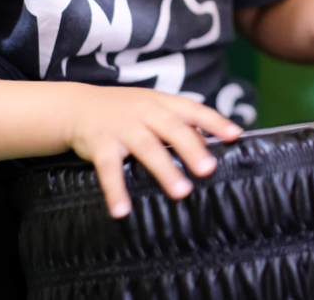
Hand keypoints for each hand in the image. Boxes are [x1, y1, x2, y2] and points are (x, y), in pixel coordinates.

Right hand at [65, 85, 242, 217]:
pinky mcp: (100, 144)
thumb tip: (210, 142)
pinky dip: (115, 190)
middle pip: (172, 128)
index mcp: (163, 103)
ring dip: (164, 170)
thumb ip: (181, 124)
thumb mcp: (155, 109)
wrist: (78, 105)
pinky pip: (109, 169)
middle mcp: (145, 112)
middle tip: (208, 169)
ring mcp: (122, 127)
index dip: (215, 121)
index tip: (235, 135)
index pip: (194, 110)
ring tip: (181, 192)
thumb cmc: (125, 110)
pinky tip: (122, 210)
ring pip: (147, 147)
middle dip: (192, 148)